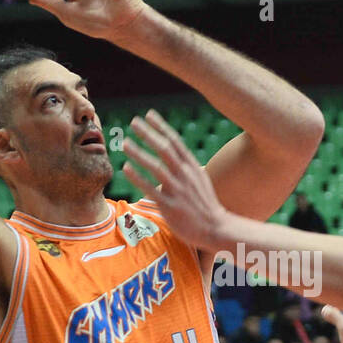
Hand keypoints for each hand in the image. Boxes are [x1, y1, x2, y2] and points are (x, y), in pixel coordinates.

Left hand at [123, 111, 228, 249]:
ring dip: (139, 153)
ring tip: (125, 143)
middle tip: (134, 122)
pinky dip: (138, 177)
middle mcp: (185, 175)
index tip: (149, 115)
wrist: (216, 227)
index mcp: (192, 167)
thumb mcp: (201, 180)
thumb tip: (181, 157)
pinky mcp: (170, 206)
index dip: (161, 126)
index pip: (175, 141)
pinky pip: (150, 189)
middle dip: (148, 134)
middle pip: (165, 149)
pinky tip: (126, 168)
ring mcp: (177, 190)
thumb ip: (189, 167)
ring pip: (156, 166)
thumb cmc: (207, 204)